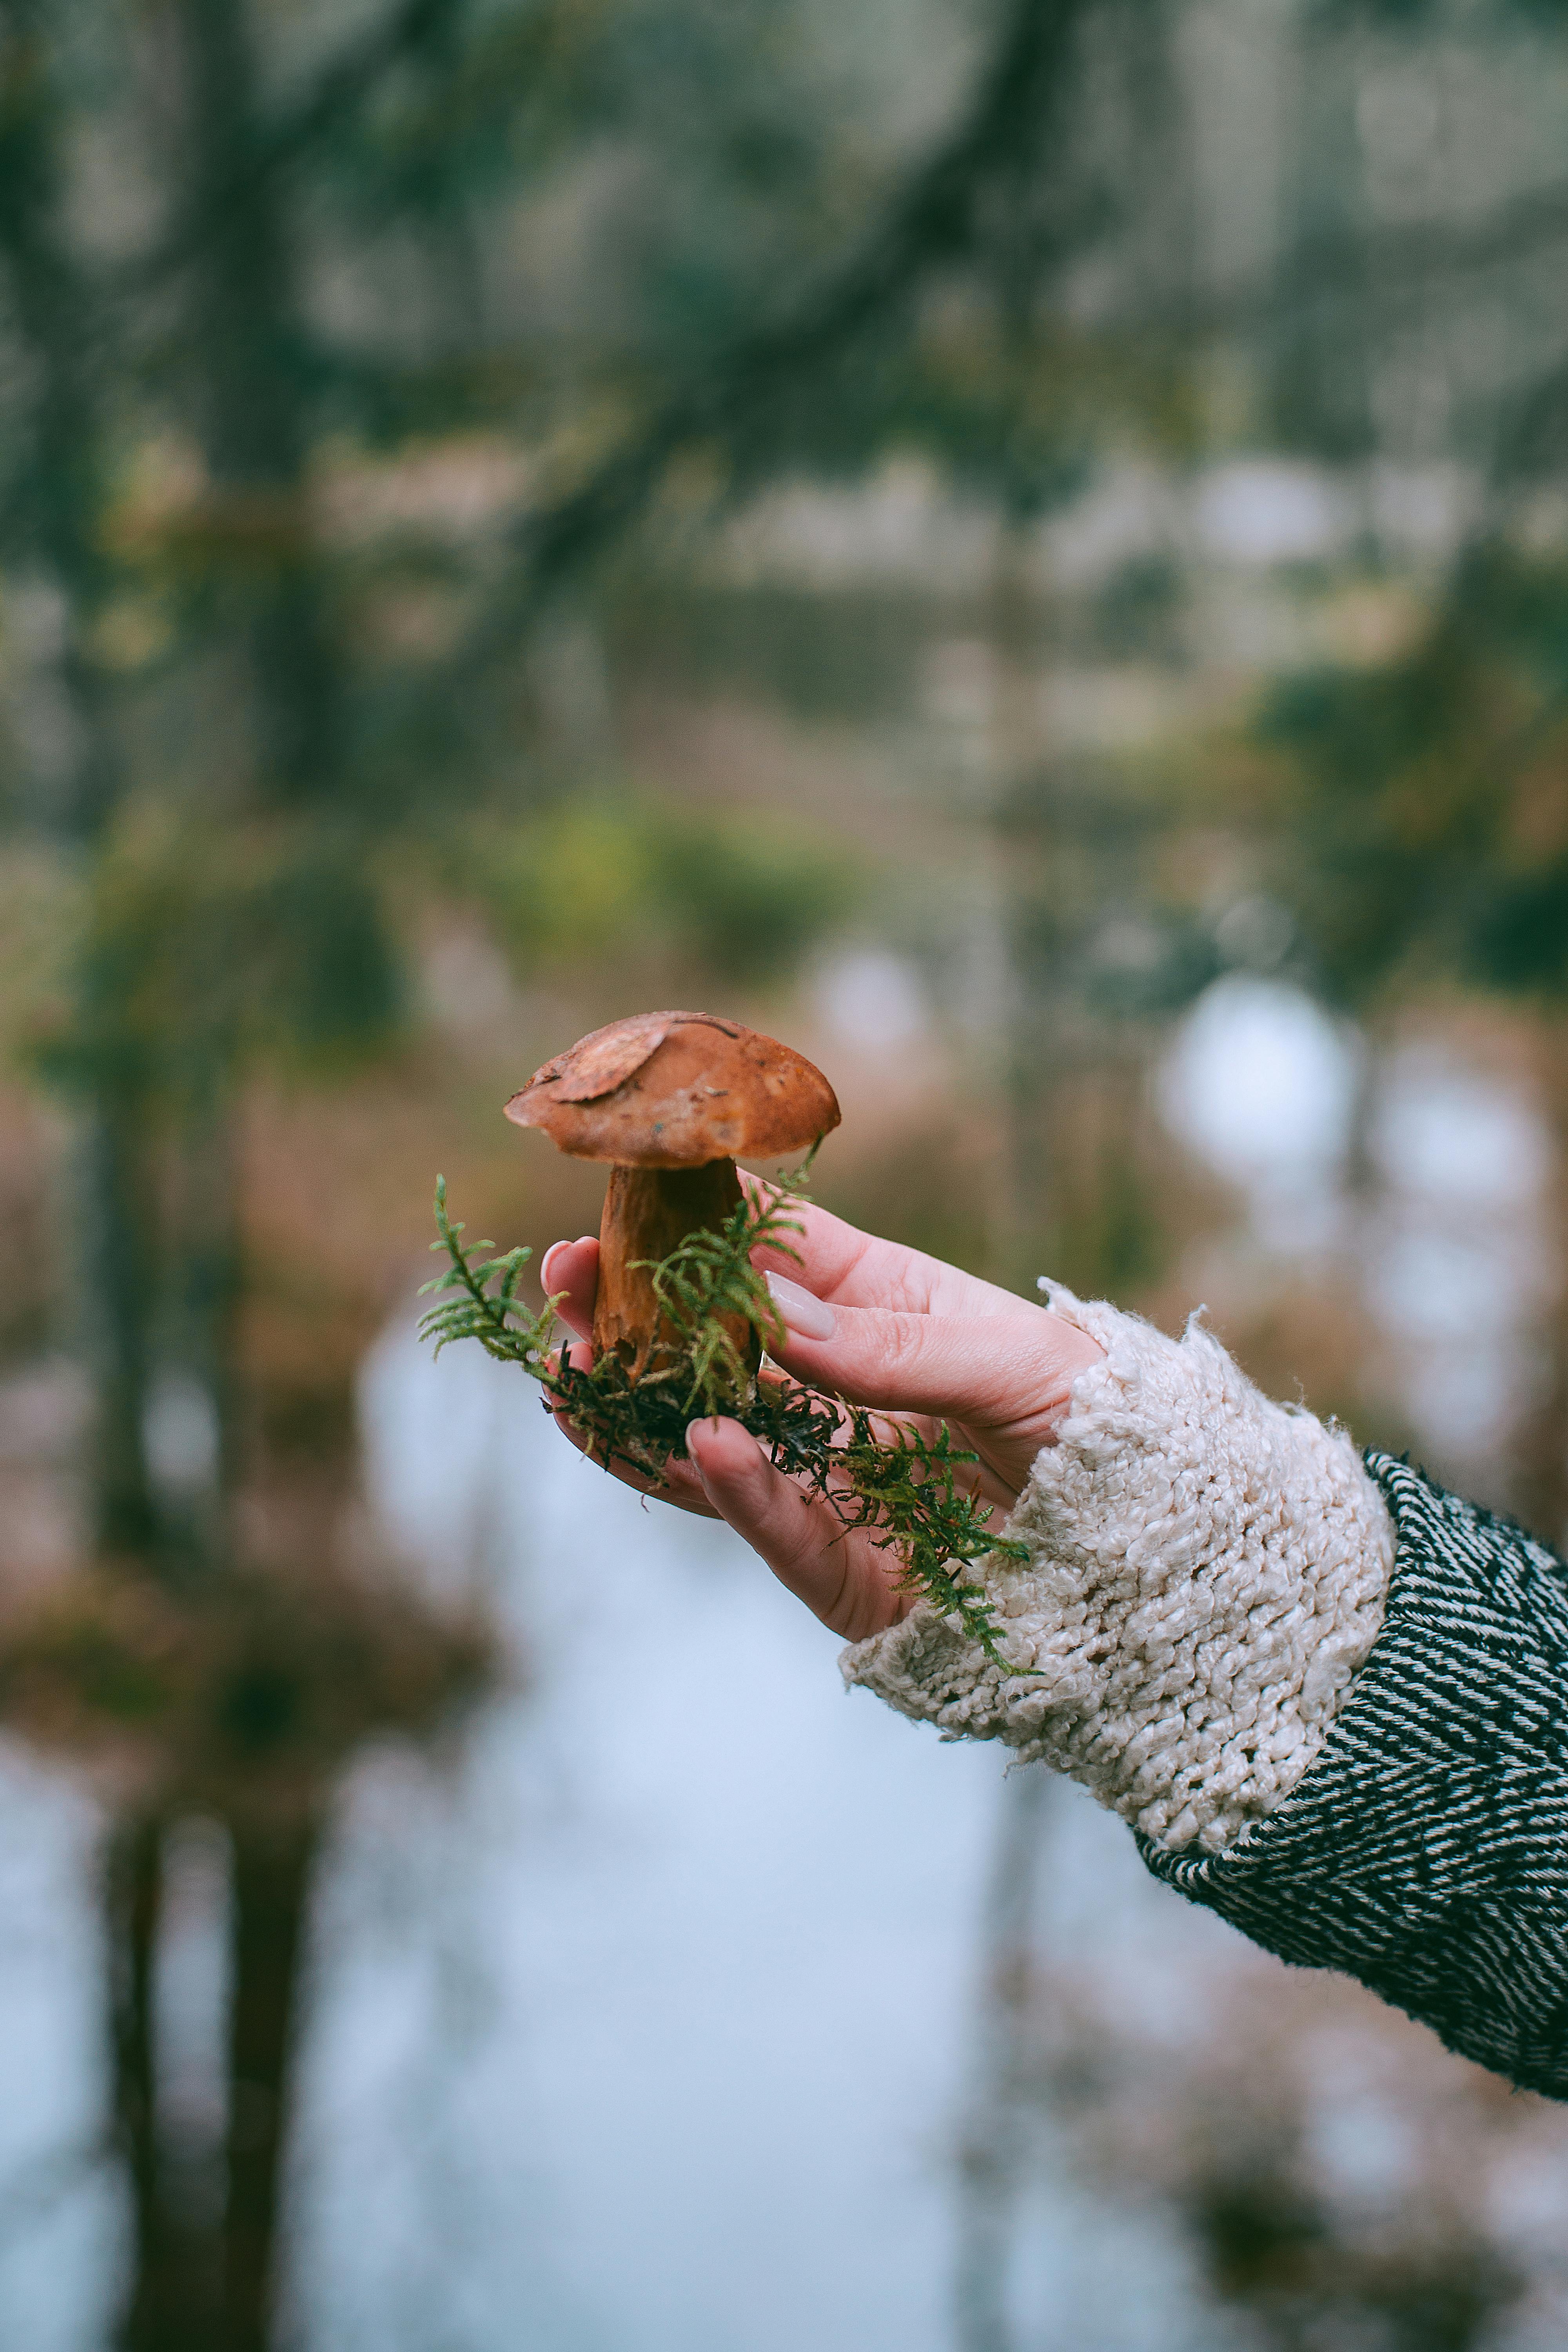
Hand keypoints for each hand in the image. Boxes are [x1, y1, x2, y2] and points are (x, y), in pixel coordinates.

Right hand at [539, 1193, 1102, 1643]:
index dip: (688, 1231)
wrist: (1172, 1553)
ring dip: (639, 1415)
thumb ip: (898, 1348)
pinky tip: (701, 1448)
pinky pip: (783, 1536)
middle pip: (712, 1353)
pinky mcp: (852, 1578)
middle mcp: (840, 1397)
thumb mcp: (1019, 1365)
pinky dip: (741, 1497)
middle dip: (629, 1322)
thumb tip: (773, 1319)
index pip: (767, 1255)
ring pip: (714, 1448)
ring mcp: (837, 1487)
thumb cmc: (1110, 1428)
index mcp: (883, 1314)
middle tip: (558, 1291)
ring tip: (572, 1379)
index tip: (618, 1210)